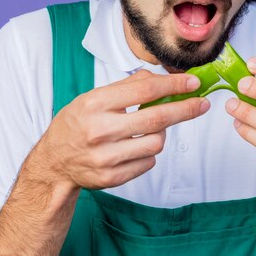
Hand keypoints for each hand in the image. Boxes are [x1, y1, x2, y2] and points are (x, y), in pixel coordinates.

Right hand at [34, 70, 209, 189]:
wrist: (53, 163)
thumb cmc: (77, 124)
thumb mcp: (92, 98)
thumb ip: (126, 87)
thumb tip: (161, 78)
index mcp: (95, 104)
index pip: (144, 90)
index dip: (174, 85)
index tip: (192, 83)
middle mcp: (100, 130)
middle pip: (157, 118)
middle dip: (186, 109)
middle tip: (202, 104)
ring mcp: (106, 157)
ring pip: (156, 143)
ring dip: (161, 133)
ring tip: (150, 129)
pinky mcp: (112, 177)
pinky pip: (148, 162)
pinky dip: (148, 152)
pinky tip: (134, 147)